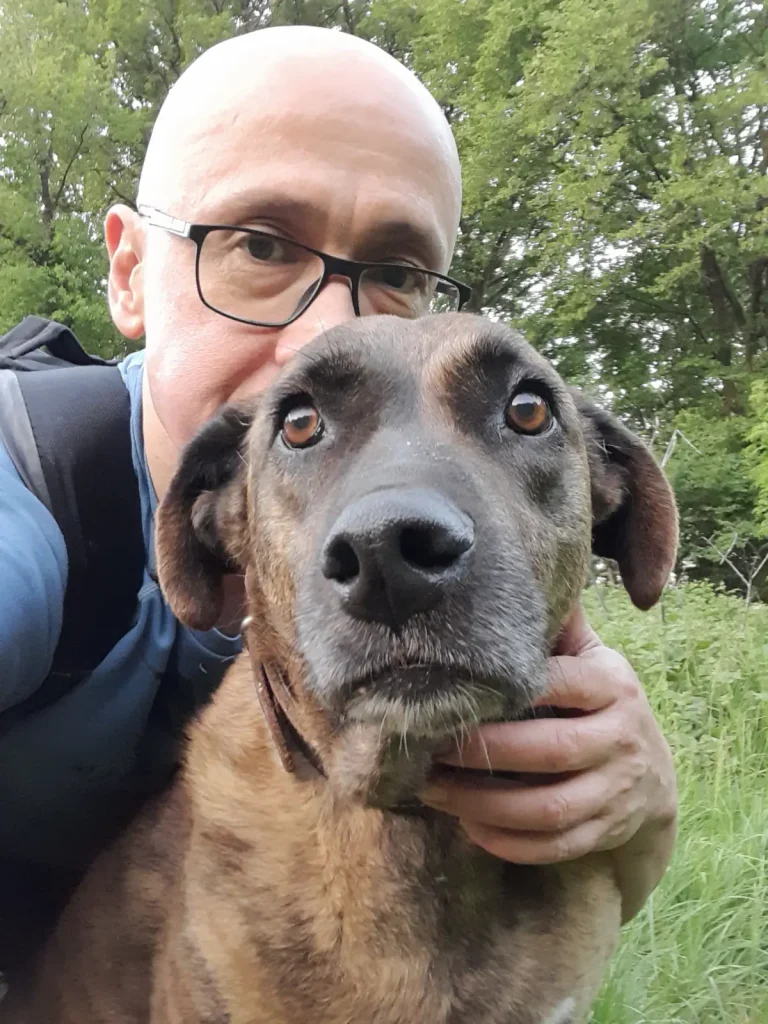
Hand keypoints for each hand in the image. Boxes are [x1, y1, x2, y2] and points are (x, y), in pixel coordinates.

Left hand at [419, 603, 677, 921]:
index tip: (448, 690)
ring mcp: (616, 791)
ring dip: (482, 804)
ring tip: (431, 789)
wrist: (650, 776)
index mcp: (612, 685)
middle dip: (480, 752)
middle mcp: (621, 737)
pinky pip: (553, 845)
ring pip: (548, 808)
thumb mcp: (589, 660)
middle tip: (425, 747)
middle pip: (549, 750)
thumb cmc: (595, 704)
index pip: (559, 683)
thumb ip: (555, 628)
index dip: (506, 690)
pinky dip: (506, 841)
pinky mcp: (605, 832)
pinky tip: (466, 825)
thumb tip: (507, 568)